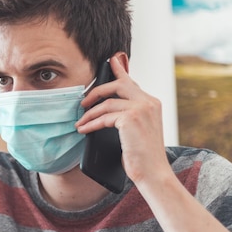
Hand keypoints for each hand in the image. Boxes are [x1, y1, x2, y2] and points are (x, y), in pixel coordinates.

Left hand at [75, 54, 172, 186]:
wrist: (152, 172)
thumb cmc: (142, 156)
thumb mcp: (135, 131)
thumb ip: (126, 116)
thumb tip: (105, 110)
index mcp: (152, 103)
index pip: (132, 82)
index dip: (119, 70)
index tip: (111, 60)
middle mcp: (149, 102)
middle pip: (117, 85)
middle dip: (96, 92)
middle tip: (83, 102)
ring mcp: (141, 109)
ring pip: (107, 103)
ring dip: (89, 114)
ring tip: (79, 123)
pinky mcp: (131, 119)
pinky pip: (104, 117)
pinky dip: (90, 124)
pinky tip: (83, 130)